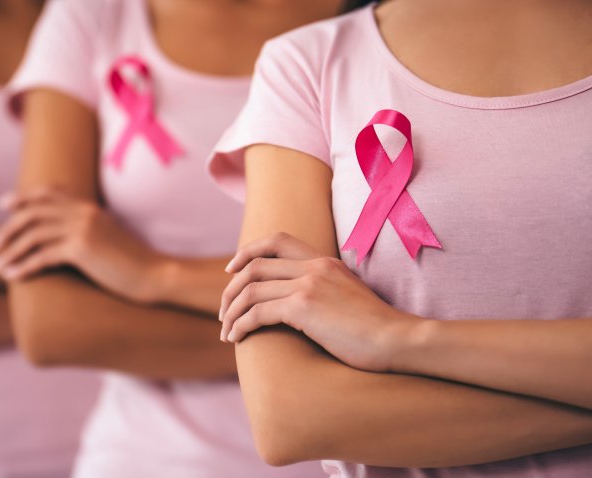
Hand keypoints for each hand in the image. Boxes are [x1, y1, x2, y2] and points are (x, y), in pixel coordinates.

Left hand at [0, 188, 166, 302]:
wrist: (154, 274)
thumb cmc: (132, 263)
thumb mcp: (108, 238)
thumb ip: (87, 229)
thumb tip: (66, 237)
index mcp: (89, 207)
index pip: (49, 193)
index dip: (23, 197)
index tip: (4, 205)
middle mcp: (83, 213)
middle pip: (34, 212)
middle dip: (9, 227)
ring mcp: (82, 229)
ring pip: (33, 235)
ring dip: (10, 251)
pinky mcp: (82, 249)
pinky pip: (42, 256)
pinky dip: (22, 266)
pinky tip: (11, 277)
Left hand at [219, 232, 420, 372]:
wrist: (399, 340)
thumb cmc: (377, 329)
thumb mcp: (349, 296)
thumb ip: (325, 289)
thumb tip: (299, 302)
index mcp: (325, 261)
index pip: (276, 240)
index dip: (247, 252)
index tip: (232, 271)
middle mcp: (314, 266)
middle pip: (254, 265)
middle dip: (231, 289)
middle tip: (223, 311)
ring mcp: (308, 284)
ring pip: (250, 290)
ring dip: (231, 311)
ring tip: (226, 332)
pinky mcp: (304, 307)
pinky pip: (257, 312)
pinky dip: (241, 325)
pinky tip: (236, 339)